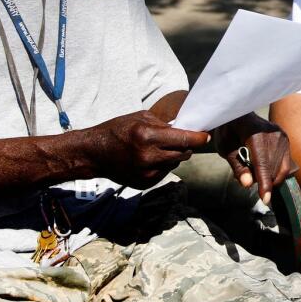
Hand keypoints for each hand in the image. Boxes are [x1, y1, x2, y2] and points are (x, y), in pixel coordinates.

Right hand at [83, 111, 208, 188]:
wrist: (94, 153)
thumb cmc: (117, 130)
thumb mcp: (140, 118)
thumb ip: (164, 124)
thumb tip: (185, 129)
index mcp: (147, 136)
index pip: (184, 139)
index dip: (199, 138)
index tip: (206, 136)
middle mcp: (148, 157)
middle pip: (183, 154)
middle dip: (187, 146)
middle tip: (184, 140)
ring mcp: (146, 173)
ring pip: (175, 164)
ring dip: (174, 156)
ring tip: (160, 148)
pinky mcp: (144, 183)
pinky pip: (164, 173)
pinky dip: (163, 165)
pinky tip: (151, 159)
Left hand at [214, 113, 296, 204]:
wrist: (239, 113)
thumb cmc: (228, 130)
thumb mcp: (225, 148)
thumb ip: (237, 166)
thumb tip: (248, 184)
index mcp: (255, 133)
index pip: (262, 164)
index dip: (264, 183)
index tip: (266, 200)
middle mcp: (272, 134)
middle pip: (272, 169)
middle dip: (261, 180)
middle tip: (245, 174)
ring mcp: (282, 136)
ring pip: (280, 169)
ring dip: (268, 177)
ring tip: (253, 168)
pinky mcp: (286, 139)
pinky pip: (285, 164)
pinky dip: (275, 171)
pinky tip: (264, 167)